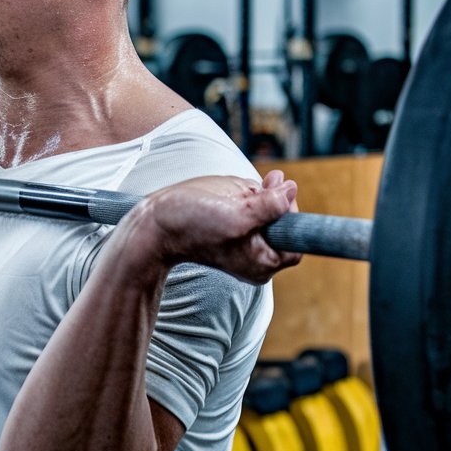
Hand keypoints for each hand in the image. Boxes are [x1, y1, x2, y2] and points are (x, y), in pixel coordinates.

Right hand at [141, 169, 300, 283]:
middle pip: (282, 221)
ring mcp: (244, 243)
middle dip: (269, 199)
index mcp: (263, 263)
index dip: (290, 211)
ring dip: (253, 194)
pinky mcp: (231, 229)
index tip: (274, 193)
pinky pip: (249, 207)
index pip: (295, 236)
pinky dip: (242, 195)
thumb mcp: (236, 214)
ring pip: (265, 210)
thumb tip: (292, 190)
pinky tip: (224, 195)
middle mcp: (256, 256)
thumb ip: (269, 206)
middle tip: (255, 187)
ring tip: (229, 195)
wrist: (155, 224)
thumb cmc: (191, 224)